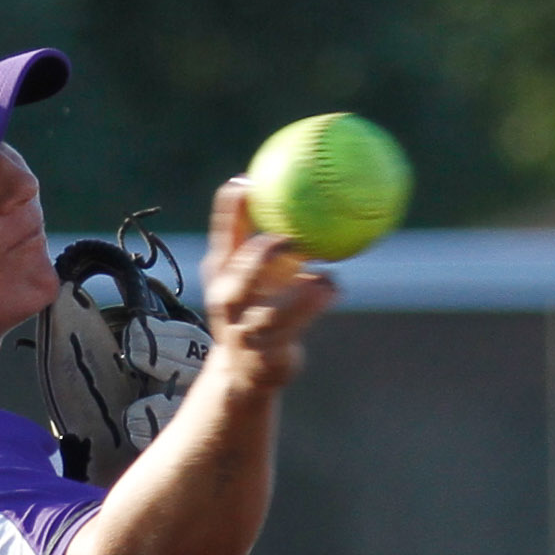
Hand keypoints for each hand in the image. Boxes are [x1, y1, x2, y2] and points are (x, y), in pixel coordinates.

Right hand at [203, 177, 339, 393]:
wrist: (243, 371)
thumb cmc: (253, 306)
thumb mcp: (253, 269)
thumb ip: (266, 233)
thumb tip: (286, 186)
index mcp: (221, 276)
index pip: (222, 239)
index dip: (230, 212)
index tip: (246, 183)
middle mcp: (227, 305)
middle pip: (238, 282)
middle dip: (259, 260)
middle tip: (288, 240)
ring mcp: (244, 334)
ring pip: (269, 316)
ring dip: (300, 296)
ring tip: (325, 278)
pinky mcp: (266, 357)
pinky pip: (295, 330)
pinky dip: (315, 306)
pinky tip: (333, 288)